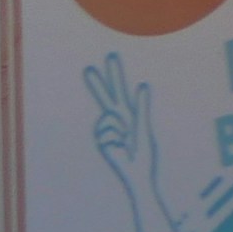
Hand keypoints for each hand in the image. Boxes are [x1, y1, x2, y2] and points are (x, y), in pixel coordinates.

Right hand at [81, 55, 149, 173]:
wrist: (137, 172)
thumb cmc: (144, 152)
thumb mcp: (144, 126)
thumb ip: (142, 105)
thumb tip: (143, 85)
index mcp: (128, 113)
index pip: (119, 91)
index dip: (114, 75)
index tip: (110, 59)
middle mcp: (115, 119)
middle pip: (104, 97)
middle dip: (97, 83)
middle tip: (88, 68)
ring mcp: (106, 130)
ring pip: (108, 116)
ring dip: (122, 128)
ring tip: (127, 141)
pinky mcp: (101, 140)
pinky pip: (108, 130)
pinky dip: (117, 137)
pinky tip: (120, 147)